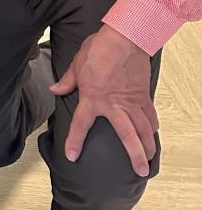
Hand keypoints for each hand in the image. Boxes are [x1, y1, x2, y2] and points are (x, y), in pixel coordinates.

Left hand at [52, 25, 157, 175]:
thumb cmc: (98, 49)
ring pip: (143, 129)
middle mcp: (114, 105)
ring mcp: (131, 101)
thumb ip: (67, 81)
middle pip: (127, 136)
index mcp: (92, 98)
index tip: (72, 156)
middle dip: (134, 155)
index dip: (74, 141)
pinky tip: (154, 133)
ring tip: (149, 159)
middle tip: (138, 171)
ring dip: (147, 145)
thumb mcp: (77, 64)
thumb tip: (55, 90)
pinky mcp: (143, 94)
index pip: (80, 124)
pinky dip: (153, 125)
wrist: (124, 38)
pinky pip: (150, 114)